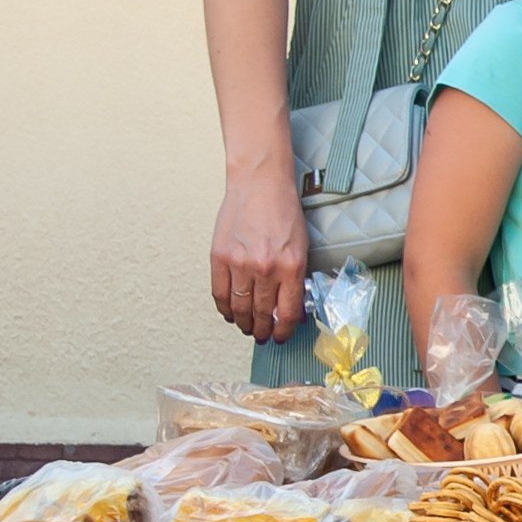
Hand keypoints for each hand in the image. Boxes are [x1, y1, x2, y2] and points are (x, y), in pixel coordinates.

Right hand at [211, 170, 309, 341]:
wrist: (260, 184)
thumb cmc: (283, 212)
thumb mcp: (301, 246)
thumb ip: (295, 277)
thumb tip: (289, 306)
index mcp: (291, 267)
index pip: (287, 312)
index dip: (283, 330)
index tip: (281, 336)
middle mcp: (265, 269)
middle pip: (262, 313)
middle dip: (263, 330)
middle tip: (263, 336)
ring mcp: (240, 264)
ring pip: (239, 307)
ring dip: (244, 323)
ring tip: (248, 328)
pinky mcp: (219, 257)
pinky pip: (219, 293)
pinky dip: (224, 308)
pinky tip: (230, 314)